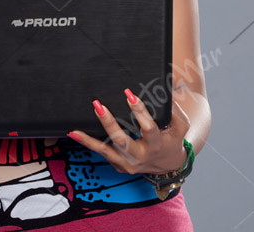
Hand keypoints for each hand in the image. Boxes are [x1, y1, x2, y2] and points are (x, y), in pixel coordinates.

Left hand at [68, 87, 190, 173]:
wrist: (168, 164)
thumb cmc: (173, 138)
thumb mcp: (180, 124)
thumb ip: (173, 108)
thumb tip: (162, 89)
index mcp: (156, 144)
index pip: (148, 128)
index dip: (139, 111)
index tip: (129, 94)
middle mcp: (140, 156)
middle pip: (122, 141)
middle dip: (109, 124)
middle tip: (98, 106)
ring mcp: (128, 163)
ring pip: (106, 151)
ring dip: (89, 140)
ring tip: (75, 130)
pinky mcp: (118, 165)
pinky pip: (101, 153)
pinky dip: (87, 144)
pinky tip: (74, 133)